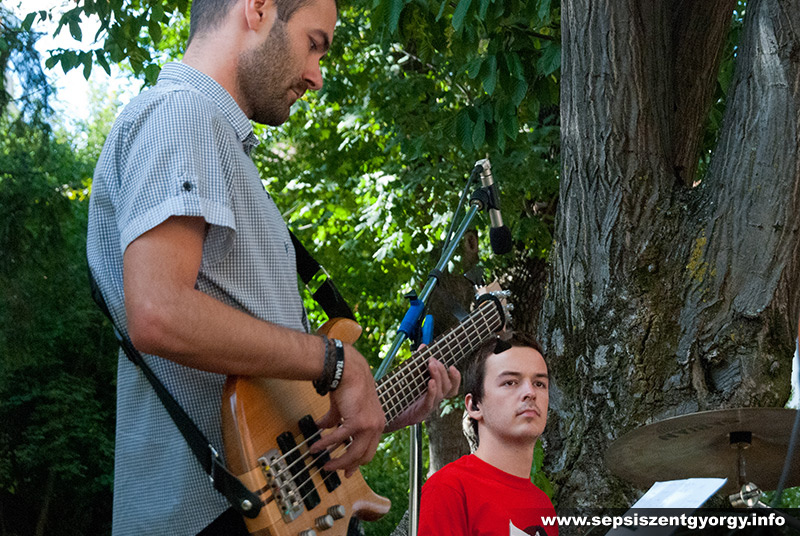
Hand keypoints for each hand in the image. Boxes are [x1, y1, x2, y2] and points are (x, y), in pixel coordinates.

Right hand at [311, 343, 384, 476]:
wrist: (349, 370)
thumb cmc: (348, 385)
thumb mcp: (344, 407)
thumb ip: (336, 420)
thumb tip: (323, 428)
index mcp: (377, 422)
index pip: (370, 449)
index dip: (358, 462)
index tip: (348, 471)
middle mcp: (376, 426)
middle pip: (364, 456)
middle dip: (348, 466)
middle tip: (334, 470)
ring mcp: (369, 425)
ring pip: (354, 453)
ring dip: (337, 461)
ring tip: (324, 464)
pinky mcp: (357, 422)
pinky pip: (340, 439)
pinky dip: (326, 444)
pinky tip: (316, 446)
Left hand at [385, 356, 460, 432]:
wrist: (387, 413)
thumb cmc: (401, 394)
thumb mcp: (411, 376)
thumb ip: (418, 362)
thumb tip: (423, 346)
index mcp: (435, 393)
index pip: (452, 387)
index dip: (456, 378)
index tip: (452, 367)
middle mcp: (434, 400)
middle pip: (447, 387)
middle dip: (442, 372)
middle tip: (433, 360)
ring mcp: (428, 408)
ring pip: (440, 394)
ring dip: (438, 377)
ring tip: (431, 365)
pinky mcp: (420, 414)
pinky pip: (430, 403)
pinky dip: (432, 391)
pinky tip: (430, 382)